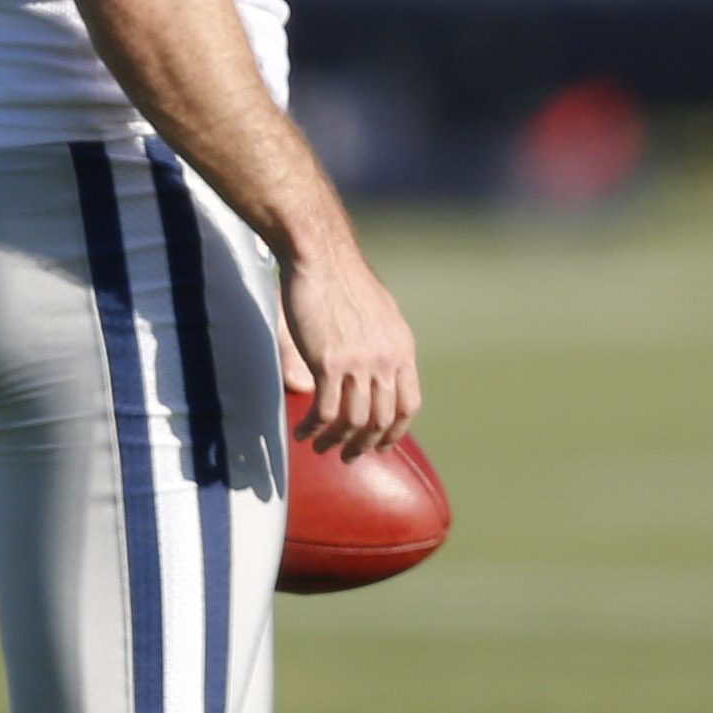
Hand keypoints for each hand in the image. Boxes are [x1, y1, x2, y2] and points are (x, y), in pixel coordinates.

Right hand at [280, 242, 419, 456]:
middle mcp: (387, 359)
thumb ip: (377, 349)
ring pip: (355, 421)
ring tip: (321, 447)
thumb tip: (365, 382)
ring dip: (337, 441)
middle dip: (366, 445)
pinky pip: (326, 411)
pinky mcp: (329, 362)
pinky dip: (315, 429)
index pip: (410, 405)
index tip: (381, 445)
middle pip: (383, 420)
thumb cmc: (343, 280)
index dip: (396, 431)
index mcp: (402, 348)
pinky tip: (302, 434)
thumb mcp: (377, 315)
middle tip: (349, 456)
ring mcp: (360, 362)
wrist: (322, 256)